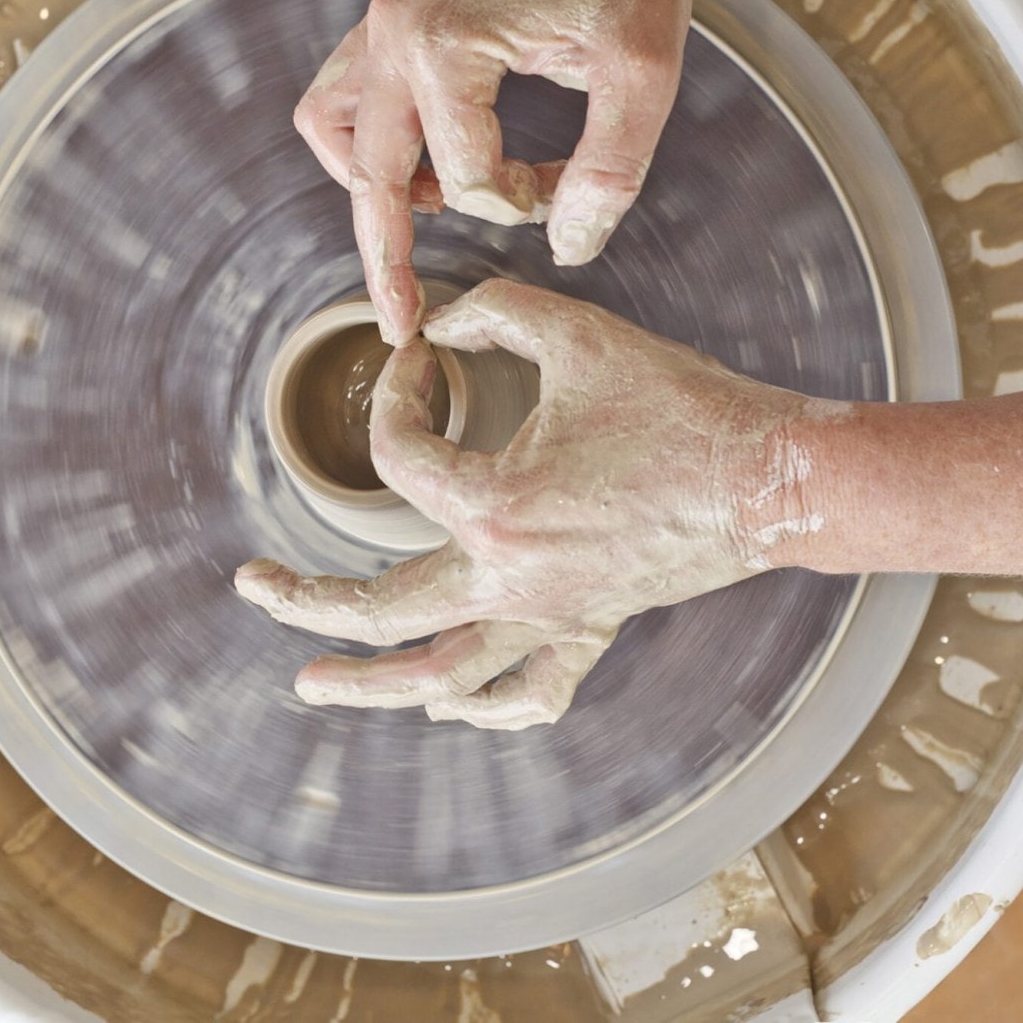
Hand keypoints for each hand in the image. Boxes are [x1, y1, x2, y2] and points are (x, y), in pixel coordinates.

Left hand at [233, 280, 828, 728]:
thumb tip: (438, 325)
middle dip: (305, 603)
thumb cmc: (679, 405)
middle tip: (252, 588)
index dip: (393, 394)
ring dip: (369, 684)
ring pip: (440, 676)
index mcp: (494, 504)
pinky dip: (479, 707)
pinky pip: (527, 693)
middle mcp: (509, 577)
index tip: (416, 360)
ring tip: (312, 685)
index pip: (398, 455)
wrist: (769, 478)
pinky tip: (445, 707)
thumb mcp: (577, 334)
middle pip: (379, 609)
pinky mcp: (589, 629)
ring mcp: (549, 617)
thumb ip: (492, 315)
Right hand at [293, 0, 693, 343]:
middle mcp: (396, 34)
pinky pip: (344, 96)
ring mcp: (384, 22)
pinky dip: (372, 142)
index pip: (465, 180)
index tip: (562, 188)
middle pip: (368, 177)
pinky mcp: (394, 19)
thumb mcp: (642, 76)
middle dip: (386, 259)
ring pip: (332, 131)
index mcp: (447, 46)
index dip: (519, 205)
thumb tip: (569, 250)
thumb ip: (608, 174)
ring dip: (372, 187)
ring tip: (430, 215)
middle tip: (402, 322)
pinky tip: (427, 162)